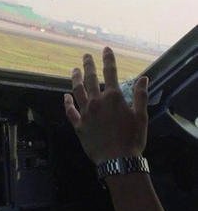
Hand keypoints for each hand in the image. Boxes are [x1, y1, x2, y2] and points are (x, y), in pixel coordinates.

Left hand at [64, 47, 148, 163]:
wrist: (118, 160)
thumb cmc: (132, 139)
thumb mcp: (141, 116)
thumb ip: (141, 95)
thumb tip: (144, 78)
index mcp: (113, 98)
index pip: (110, 73)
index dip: (108, 59)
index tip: (105, 49)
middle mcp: (96, 101)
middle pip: (90, 79)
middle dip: (88, 65)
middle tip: (85, 55)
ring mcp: (85, 112)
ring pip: (77, 91)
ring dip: (75, 79)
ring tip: (74, 70)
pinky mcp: (78, 125)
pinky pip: (70, 111)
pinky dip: (67, 103)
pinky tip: (65, 96)